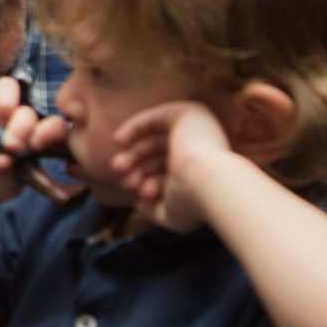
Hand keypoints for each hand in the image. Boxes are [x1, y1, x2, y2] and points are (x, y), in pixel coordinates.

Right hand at [0, 78, 67, 199]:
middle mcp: (18, 121)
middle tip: (11, 144)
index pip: (54, 126)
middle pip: (28, 107)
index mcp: (36, 137)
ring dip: (3, 101)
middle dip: (22, 123)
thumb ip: (7, 176)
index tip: (36, 145)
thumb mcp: (4, 185)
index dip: (50, 130)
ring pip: (5, 88)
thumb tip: (2, 161)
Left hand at [110, 100, 233, 231]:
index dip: (150, 182)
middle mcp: (203, 149)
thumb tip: (140, 204)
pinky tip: (119, 142)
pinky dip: (133, 128)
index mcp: (203, 171)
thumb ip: (154, 210)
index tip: (139, 194)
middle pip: (159, 156)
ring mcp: (197, 130)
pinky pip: (155, 117)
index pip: (169, 173)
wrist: (207, 182)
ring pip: (155, 139)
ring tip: (119, 168)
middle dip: (137, 169)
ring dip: (132, 154)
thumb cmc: (192, 202)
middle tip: (124, 181)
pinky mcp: (189, 113)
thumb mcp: (172, 214)